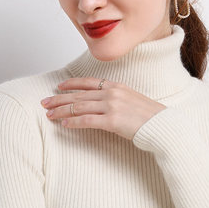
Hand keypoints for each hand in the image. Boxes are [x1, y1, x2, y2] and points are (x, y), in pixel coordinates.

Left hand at [40, 77, 166, 140]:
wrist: (163, 125)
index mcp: (117, 86)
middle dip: (59, 98)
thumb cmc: (151, 116)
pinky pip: (87, 121)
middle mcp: (112, 93)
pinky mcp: (112, 121)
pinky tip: (64, 124)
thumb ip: (118, 98)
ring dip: (61, 110)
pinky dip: (74, 122)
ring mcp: (112, 106)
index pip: (88, 82)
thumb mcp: (133, 99)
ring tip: (49, 114)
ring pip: (79, 107)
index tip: (59, 86)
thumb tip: (103, 103)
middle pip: (79, 95)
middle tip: (45, 102)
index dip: (71, 84)